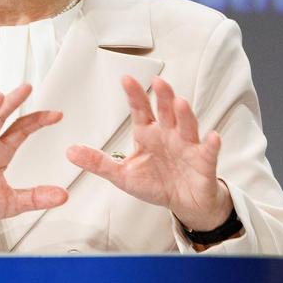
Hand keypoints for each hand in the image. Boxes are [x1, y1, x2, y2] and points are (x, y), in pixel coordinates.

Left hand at [66, 76, 231, 231]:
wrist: (184, 203)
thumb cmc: (156, 184)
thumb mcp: (122, 175)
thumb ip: (98, 162)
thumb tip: (69, 151)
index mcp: (148, 134)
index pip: (140, 110)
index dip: (134, 95)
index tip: (126, 79)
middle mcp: (169, 135)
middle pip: (166, 112)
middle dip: (162, 97)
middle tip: (158, 81)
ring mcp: (188, 147)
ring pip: (187, 126)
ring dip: (184, 114)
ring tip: (180, 102)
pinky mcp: (204, 163)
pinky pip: (208, 152)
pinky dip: (212, 145)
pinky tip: (213, 137)